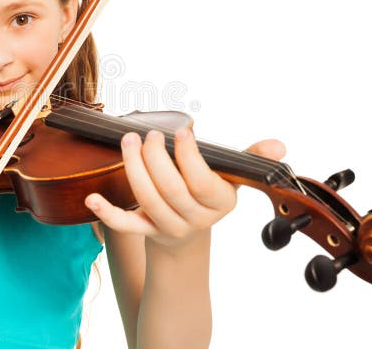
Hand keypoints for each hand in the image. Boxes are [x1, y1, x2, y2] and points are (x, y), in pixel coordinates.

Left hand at [85, 122, 285, 252]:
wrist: (187, 238)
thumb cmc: (207, 194)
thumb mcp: (231, 177)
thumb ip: (250, 158)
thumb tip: (279, 145)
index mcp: (219, 203)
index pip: (202, 182)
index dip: (190, 157)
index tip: (180, 133)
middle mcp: (195, 219)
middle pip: (171, 190)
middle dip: (155, 159)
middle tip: (148, 134)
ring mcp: (168, 227)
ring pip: (148, 201)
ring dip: (134, 169)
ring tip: (128, 142)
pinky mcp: (144, 232)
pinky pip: (124, 226)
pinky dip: (106, 213)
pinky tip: (92, 197)